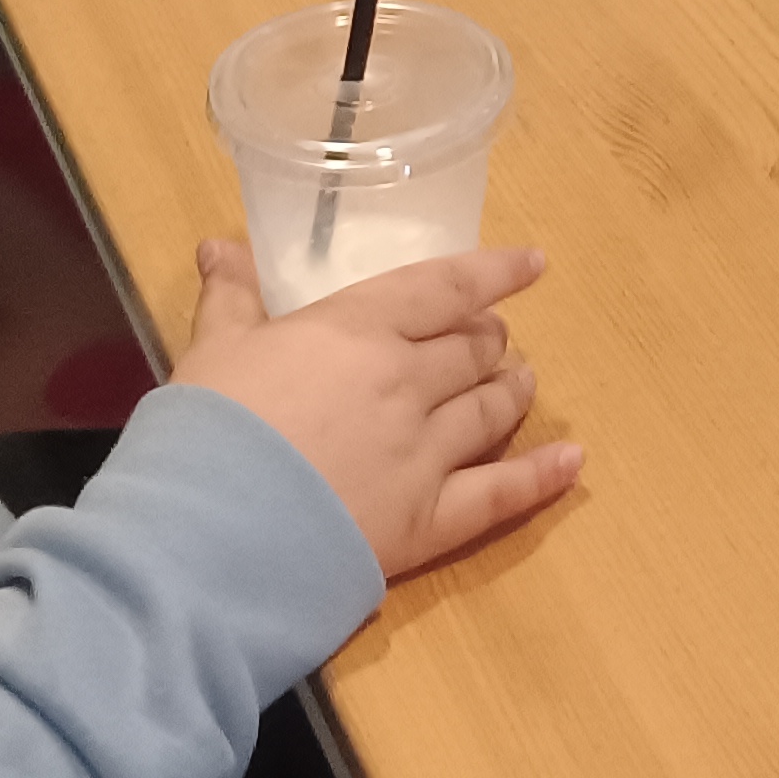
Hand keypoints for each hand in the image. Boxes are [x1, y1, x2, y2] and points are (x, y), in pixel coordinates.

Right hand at [175, 240, 582, 578]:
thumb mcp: (212, 348)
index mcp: (358, 329)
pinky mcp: (428, 520)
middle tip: (496, 340)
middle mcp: (407, 381)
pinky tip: (572, 463)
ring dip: (512, 392)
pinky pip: (499, 493)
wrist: (209, 532)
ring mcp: (425, 452)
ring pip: (488, 410)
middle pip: (471, 350)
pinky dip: (541, 475)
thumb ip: (230, 296)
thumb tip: (219, 245)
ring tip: (525, 382)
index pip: (443, 288)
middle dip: (489, 341)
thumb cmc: (206, 429)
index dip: (493, 272)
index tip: (533, 265)